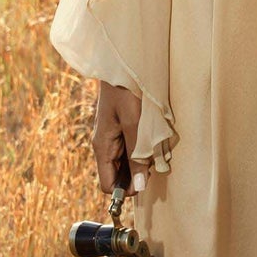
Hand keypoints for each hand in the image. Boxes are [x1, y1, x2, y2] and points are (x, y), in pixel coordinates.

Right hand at [93, 79, 152, 194]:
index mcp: (102, 147)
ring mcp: (112, 137)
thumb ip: (137, 156)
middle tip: (153, 161)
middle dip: (136, 174)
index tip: (145, 182)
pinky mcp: (120, 129)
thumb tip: (139, 188)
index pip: (108, 186)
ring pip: (126, 163)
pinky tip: (152, 138)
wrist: (122, 65)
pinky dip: (142, 149)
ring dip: (141, 161)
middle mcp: (104, 146)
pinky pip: (130, 149)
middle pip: (118, 175)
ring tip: (153, 147)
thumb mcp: (135, 125)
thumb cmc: (127, 92)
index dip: (125, 190)